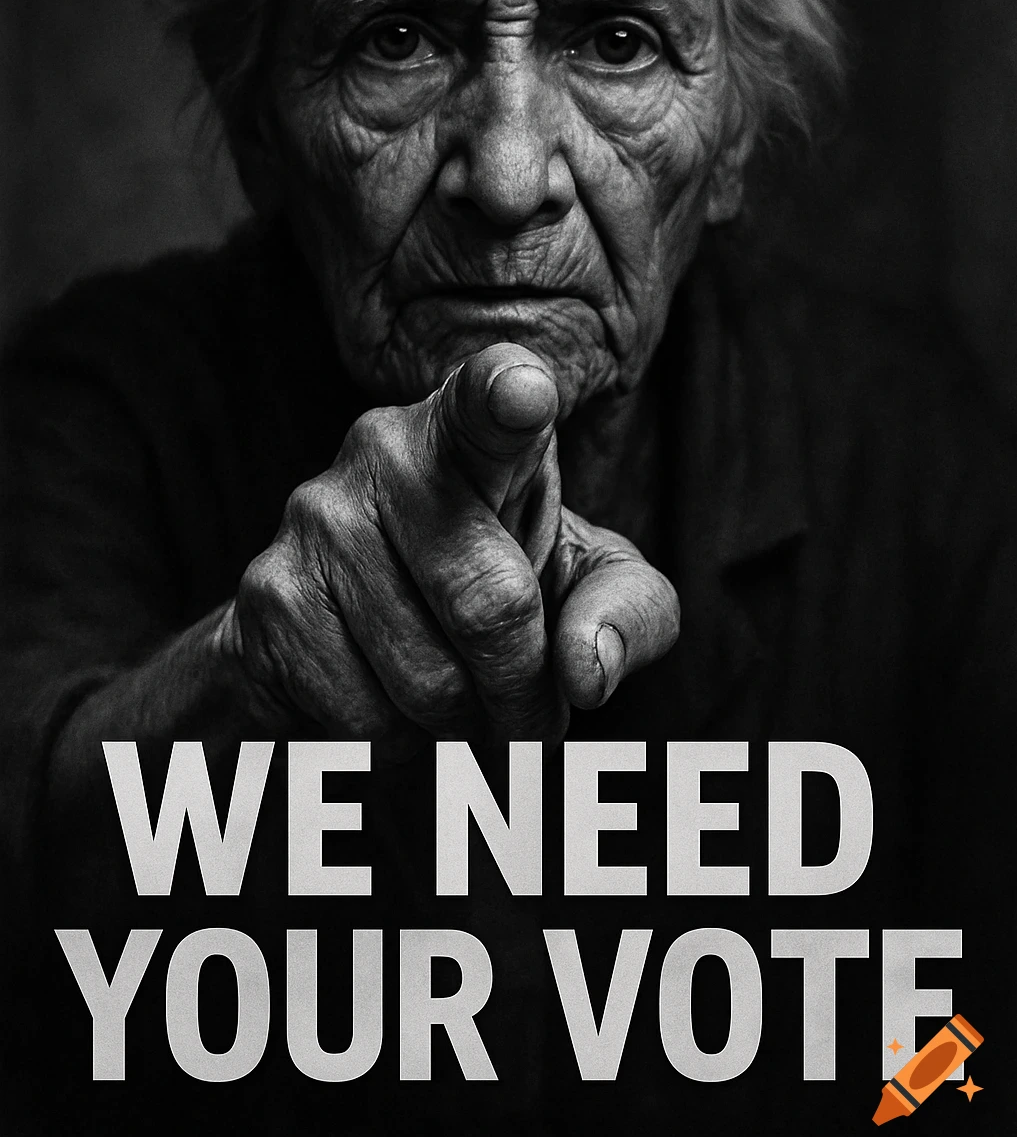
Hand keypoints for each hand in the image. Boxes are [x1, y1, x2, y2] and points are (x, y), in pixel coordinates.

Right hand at [228, 343, 678, 753]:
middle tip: (531, 716)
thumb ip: (631, 611)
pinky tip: (388, 698)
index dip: (508, 395)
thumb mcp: (592, 585)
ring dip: (462, 727)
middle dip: (525, 693)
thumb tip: (586, 670)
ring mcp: (314, 519)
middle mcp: (385, 449)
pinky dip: (397, 745)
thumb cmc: (507, 584)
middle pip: (490, 608)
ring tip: (455, 694)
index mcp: (474, 426)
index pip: (489, 399)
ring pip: (426, 681)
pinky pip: (362, 719)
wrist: (360, 625)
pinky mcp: (266, 598)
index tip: (526, 392)